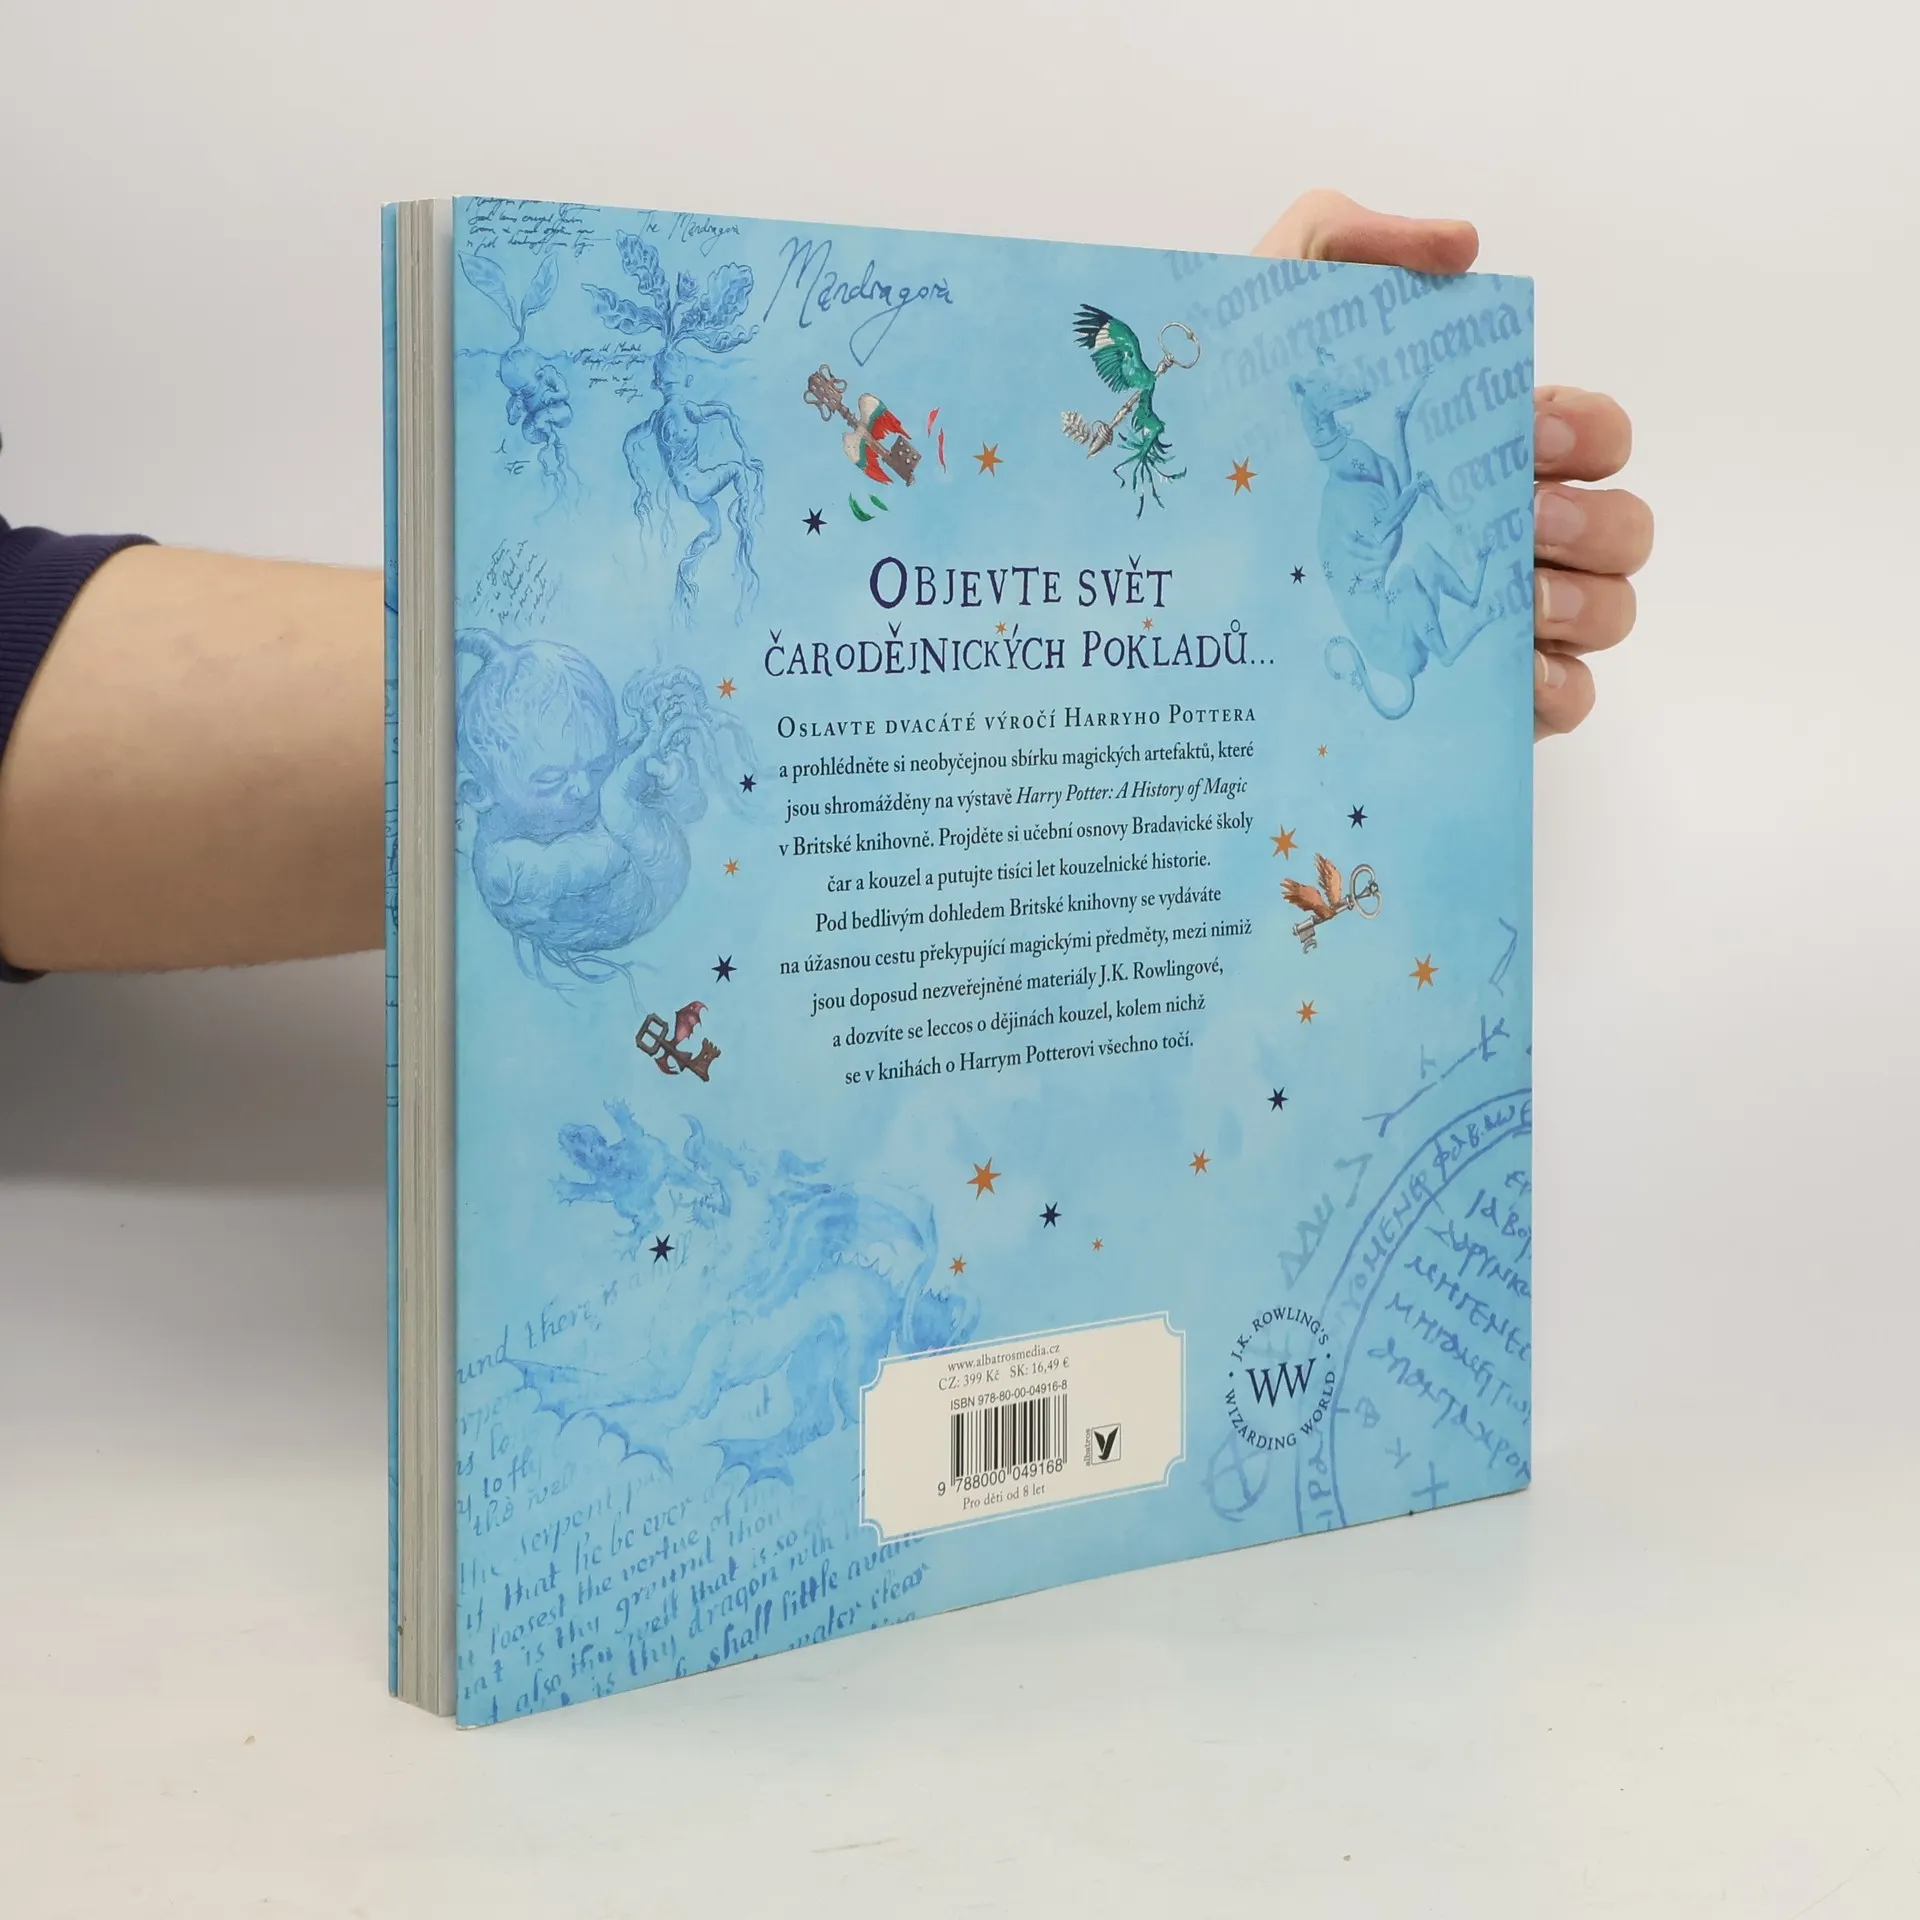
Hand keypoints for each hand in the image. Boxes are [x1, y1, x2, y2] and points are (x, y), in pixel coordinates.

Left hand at [1254, 190, 1652, 737]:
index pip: (1594, 435)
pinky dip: (1559, 689)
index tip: (1532, 437)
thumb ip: (1345, 242)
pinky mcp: (1475, 702)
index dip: (1589, 431)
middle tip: (1520, 521)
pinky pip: (1567, 701)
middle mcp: (1504, 534)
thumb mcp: (1262, 316)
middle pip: (1622, 527)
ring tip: (1512, 601)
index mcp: (1479, 452)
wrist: (1154, 571)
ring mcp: (1497, 621)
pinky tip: (1508, 673)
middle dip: (1593, 520)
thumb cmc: (1219, 443)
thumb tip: (1462, 247)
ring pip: (1609, 612)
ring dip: (1583, 604)